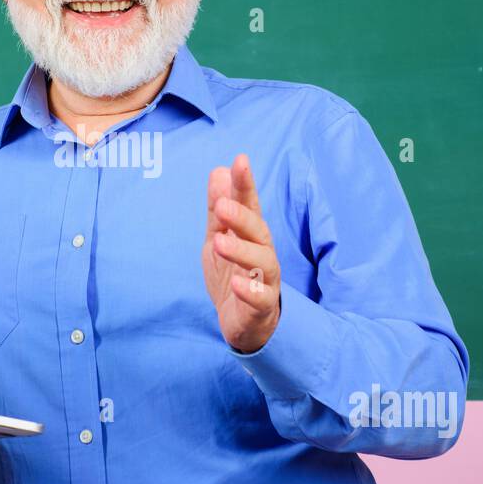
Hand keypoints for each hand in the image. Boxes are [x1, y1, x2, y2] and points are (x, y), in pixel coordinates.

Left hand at [203, 153, 281, 352]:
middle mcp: (263, 253)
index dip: (245, 184)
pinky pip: (260, 299)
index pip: (250, 205)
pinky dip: (248, 291)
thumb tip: (219, 171)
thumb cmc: (233, 275)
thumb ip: (218, 211)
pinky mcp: (261, 308)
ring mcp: (265, 281)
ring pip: (262, 263)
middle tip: (221, 205)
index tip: (239, 160)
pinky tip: (235, 284)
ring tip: (220, 242)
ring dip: (241, 251)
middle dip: (242, 216)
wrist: (244, 323)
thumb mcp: (219, 239)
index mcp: (250, 235)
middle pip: (258, 231)